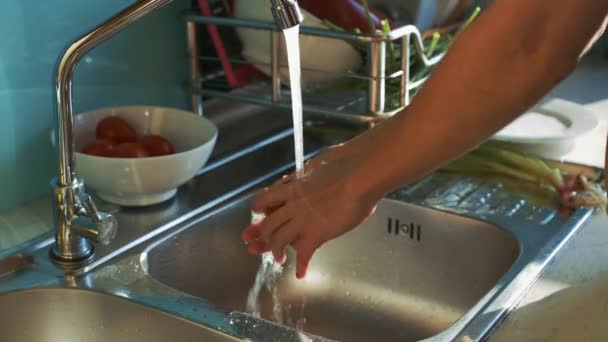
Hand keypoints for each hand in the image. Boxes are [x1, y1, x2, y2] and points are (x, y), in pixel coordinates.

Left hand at [241, 143, 379, 278]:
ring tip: (278, 259)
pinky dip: (301, 265)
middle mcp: (292, 204)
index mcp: (292, 186)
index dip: (260, 208)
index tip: (257, 213)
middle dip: (258, 234)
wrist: (358, 175)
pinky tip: (301, 274)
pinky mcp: (316, 234)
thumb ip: (310, 174)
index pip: (266, 199)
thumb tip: (312, 172)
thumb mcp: (319, 163)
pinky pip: (304, 254)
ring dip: (275, 250)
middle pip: (267, 222)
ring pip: (278, 239)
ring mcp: (302, 220)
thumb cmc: (345, 164)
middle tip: (251, 243)